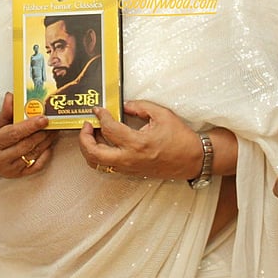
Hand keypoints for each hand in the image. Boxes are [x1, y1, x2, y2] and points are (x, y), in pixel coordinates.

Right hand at [0, 92, 53, 178]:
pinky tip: (48, 145)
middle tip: (52, 122)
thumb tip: (13, 97)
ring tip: (53, 130)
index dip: (30, 126)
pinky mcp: (16, 175)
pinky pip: (36, 167)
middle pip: (26, 145)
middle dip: (42, 132)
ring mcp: (9, 169)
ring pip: (33, 154)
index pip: (14, 134)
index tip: (43, 118)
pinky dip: (45, 156)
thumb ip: (5, 112)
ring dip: (46, 142)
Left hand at [78, 100, 200, 179]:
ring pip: (97, 163)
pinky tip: (104, 143)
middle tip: (87, 125)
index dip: (101, 116)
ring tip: (92, 134)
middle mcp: (130, 159)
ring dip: (89, 148)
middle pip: (94, 153)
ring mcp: (129, 168)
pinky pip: (107, 166)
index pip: (109, 129)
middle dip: (84, 138)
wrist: (193, 159)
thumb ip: (140, 107)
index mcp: (138, 143)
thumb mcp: (162, 114)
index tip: (98, 109)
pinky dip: (100, 155)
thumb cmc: (180, 137)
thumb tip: (123, 106)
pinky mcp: (131, 172)